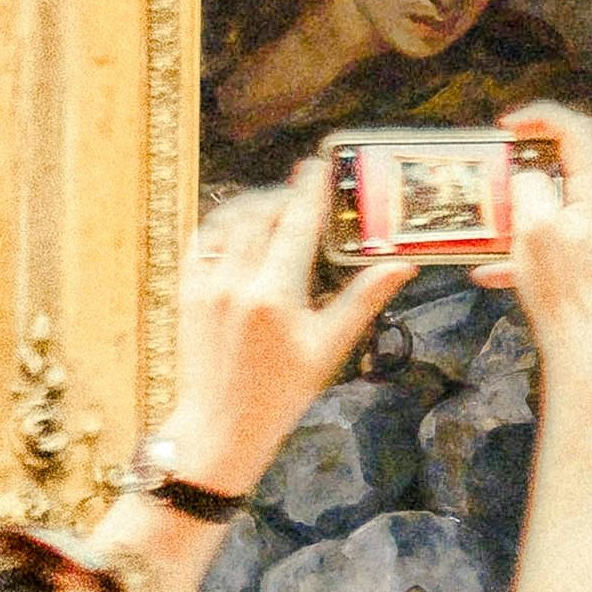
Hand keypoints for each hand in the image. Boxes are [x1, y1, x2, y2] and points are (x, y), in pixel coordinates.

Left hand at [152, 161, 410, 496]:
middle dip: (285, 197)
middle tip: (304, 190)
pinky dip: (222, 226)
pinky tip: (239, 227)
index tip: (318, 164)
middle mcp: (236, 283)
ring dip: (254, 207)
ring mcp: (206, 287)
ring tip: (276, 206)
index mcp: (275, 294)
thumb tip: (403, 265)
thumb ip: (364, 299)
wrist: (219, 427)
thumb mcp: (330, 347)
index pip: (296, 223)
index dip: (310, 189)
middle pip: (262, 215)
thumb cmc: (280, 393)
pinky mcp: (187, 295)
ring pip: (230, 223)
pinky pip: (202, 243)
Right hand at [496, 100, 591, 338]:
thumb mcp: (534, 229)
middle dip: (526, 165)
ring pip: (556, 202)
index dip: (540, 117)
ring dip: (520, 209)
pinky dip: (524, 246)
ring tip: (489, 224)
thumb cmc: (561, 289)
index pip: (578, 130)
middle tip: (493, 170)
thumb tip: (529, 177)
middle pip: (569, 164)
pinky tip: (492, 271)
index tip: (504, 126)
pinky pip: (555, 236)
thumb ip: (530, 187)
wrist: (584, 347)